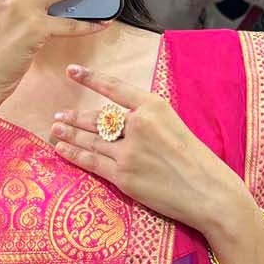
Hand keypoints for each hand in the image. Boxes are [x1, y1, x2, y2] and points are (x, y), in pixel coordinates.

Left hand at [50, 63, 254, 232]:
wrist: (209, 193)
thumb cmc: (198, 160)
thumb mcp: (176, 125)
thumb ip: (149, 119)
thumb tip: (122, 120)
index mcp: (154, 107)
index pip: (114, 89)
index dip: (90, 78)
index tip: (72, 71)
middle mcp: (138, 125)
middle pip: (97, 118)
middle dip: (74, 116)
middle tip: (58, 114)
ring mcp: (128, 152)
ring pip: (90, 139)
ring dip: (69, 134)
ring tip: (55, 129)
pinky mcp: (123, 176)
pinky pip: (91, 162)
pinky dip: (74, 154)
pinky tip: (62, 149)